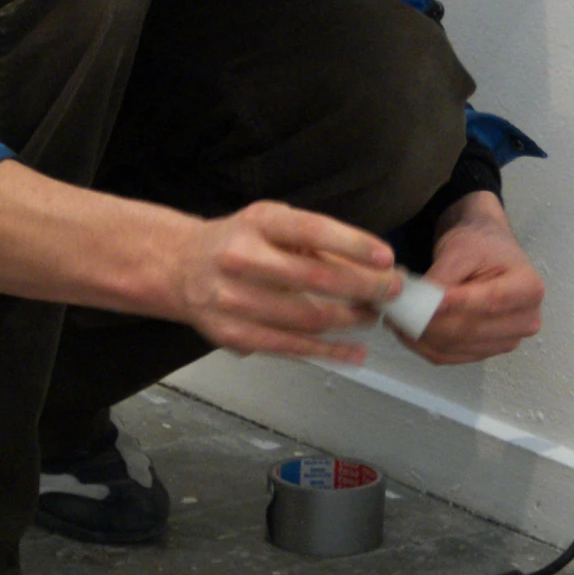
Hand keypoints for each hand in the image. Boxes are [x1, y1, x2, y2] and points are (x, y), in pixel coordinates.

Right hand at [174, 200, 400, 362]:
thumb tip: (373, 265)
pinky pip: (291, 347)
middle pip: (315, 278)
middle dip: (364, 287)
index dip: (354, 245)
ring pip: (308, 318)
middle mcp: (242, 258)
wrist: (181, 267)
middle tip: (392, 291)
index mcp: (258, 223)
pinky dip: (329, 352)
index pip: (312, 231)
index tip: (387, 258)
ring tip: (373, 315)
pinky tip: (355, 351)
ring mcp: (234, 300)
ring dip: (351, 320)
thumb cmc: (240, 242)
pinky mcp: (233, 335)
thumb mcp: (272, 223)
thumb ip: (315, 242)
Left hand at [412, 192, 544, 365]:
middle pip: (472, 329)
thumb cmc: (479, 245)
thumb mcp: (461, 250)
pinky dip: (424, 347)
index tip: (430, 301)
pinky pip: (450, 356)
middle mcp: (526, 320)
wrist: (485, 252)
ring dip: (422, 337)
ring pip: (456, 347)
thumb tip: (419, 305)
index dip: (460, 303)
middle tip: (398, 310)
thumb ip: (443, 278)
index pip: (492, 301)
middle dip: (431, 322)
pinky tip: (406, 332)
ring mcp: (506, 341)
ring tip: (396, 319)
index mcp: (529, 288)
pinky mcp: (485, 351)